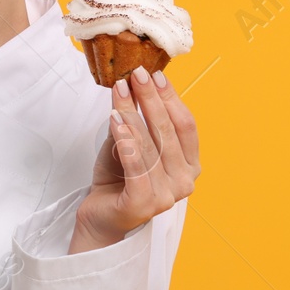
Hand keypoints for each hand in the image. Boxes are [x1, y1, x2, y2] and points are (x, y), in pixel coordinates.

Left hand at [70, 65, 199, 253]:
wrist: (100, 215)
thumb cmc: (118, 177)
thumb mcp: (132, 142)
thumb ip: (138, 120)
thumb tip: (135, 83)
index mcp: (190, 165)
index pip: (186, 125)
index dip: (171, 98)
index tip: (155, 75)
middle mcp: (184, 182)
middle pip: (168, 131)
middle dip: (151, 99)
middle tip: (136, 74)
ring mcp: (167, 196)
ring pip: (149, 145)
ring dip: (133, 112)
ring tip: (120, 90)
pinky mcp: (144, 204)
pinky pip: (135, 164)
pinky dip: (125, 138)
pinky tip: (115, 118)